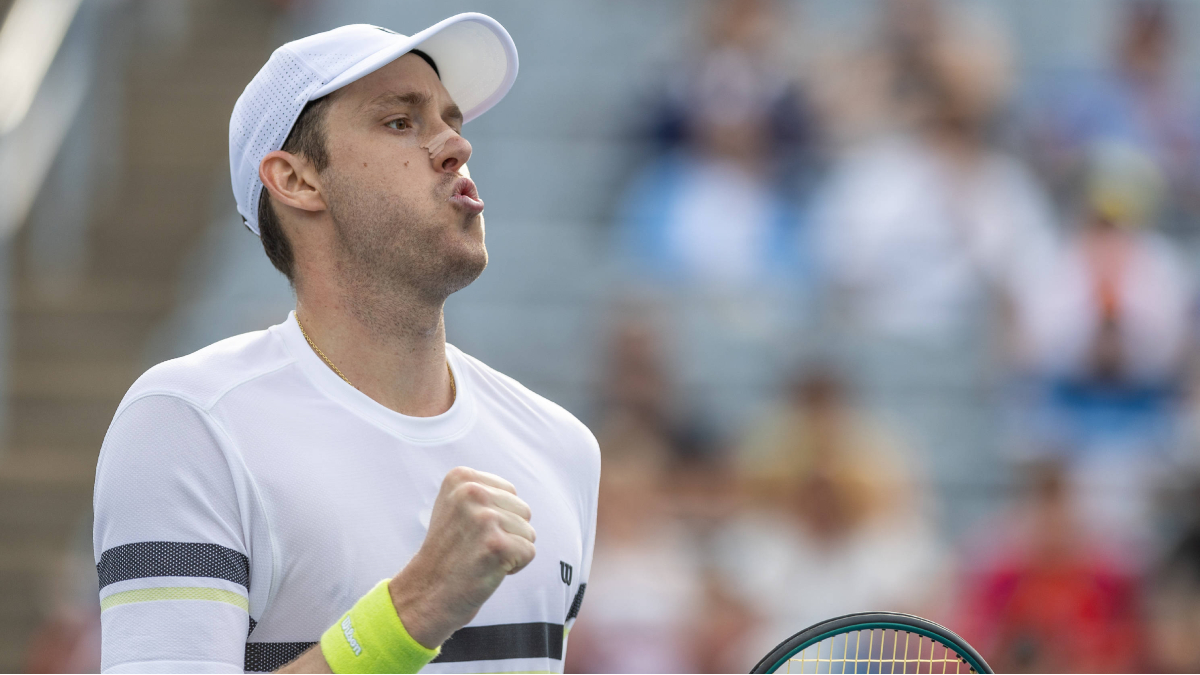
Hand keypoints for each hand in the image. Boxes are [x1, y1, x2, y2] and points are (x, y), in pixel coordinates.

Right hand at [388, 467, 535, 648]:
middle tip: (476, 548)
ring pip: (528, 531)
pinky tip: (488, 569)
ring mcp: (483, 518)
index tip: (470, 531)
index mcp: (461, 477)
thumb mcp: (454, 507)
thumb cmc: (448, 552)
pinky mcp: (496, 544)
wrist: (427, 592)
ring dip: (511, 550)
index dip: (498, 516)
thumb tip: (514, 493)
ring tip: (481, 558)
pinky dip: (515, 566)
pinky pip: (529, 551)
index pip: (510, 491)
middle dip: (507, 533)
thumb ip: (482, 491)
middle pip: (523, 510)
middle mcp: (471, 492)